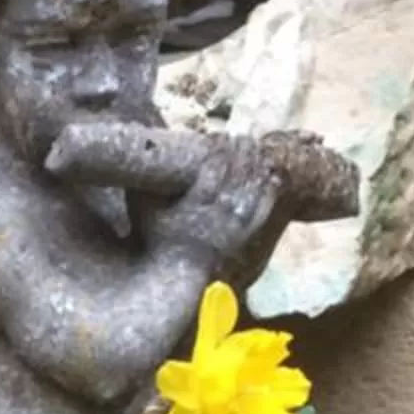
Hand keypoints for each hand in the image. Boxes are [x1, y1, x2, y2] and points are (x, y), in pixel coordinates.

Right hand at [148, 142, 284, 269]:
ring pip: (253, 186)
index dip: (219, 146)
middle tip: (241, 137)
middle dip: (241, 150)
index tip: (218, 136)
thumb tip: (142, 155)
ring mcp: (235, 224)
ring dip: (257, 164)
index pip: (214, 164)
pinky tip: (271, 176)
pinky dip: (270, 189)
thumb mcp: (143, 209)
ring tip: (257, 149)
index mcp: (196, 200)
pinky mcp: (246, 235)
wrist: (176, 277)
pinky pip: (264, 208)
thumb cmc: (156, 241)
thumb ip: (144, 182)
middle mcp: (218, 211)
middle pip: (237, 171)